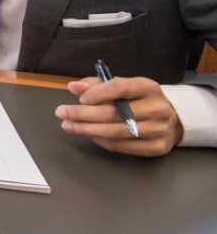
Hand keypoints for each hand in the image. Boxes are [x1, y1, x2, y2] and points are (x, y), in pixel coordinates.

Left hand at [56, 76, 183, 156]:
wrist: (172, 119)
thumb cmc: (139, 99)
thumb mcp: (122, 86)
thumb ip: (97, 85)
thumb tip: (73, 87)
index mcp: (148, 88)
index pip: (121, 88)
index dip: (98, 93)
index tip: (80, 98)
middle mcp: (157, 108)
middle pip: (115, 113)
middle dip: (83, 114)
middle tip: (62, 113)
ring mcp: (159, 130)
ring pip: (116, 132)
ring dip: (87, 129)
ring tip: (68, 125)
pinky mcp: (156, 147)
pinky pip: (121, 146)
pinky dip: (101, 140)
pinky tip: (88, 134)